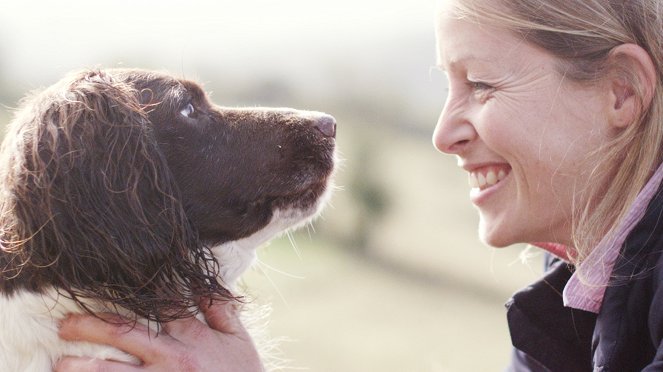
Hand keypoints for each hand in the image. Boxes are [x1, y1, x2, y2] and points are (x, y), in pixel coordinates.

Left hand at [55, 299, 263, 371]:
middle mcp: (171, 358)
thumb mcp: (239, 341)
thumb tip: (204, 285)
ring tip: (60, 364)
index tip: (112, 278)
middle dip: (89, 326)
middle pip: (122, 333)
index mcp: (192, 337)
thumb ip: (221, 311)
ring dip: (81, 366)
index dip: (136, 289)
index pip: (160, 303)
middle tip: (65, 324)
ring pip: (110, 371)